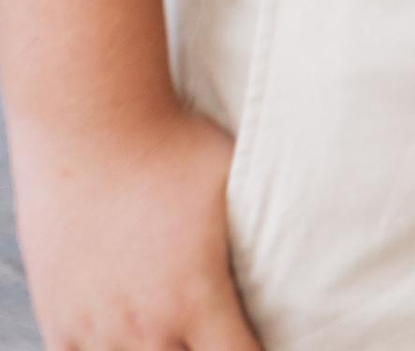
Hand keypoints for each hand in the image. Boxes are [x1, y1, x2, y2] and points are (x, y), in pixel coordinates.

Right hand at [12, 100, 263, 347]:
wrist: (93, 121)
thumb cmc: (172, 141)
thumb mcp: (237, 177)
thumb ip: (266, 219)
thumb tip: (319, 216)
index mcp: (195, 298)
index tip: (260, 342)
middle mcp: (146, 327)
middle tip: (214, 332)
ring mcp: (97, 329)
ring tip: (172, 334)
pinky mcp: (60, 319)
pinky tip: (124, 340)